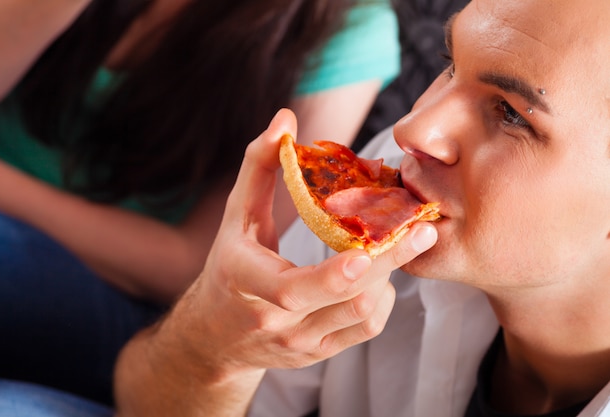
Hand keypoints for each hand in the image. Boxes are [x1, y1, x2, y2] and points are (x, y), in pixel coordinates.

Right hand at [161, 108, 438, 376]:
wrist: (216, 334)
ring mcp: (300, 343)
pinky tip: (380, 274)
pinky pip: (365, 329)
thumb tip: (285, 119)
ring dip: (388, 278)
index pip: (294, 290)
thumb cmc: (228, 265)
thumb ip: (260, 166)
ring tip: (398, 245)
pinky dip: (382, 299)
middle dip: (390, 264)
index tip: (368, 249)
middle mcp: (276, 321)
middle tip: (422, 229)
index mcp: (248, 283)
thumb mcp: (236, 216)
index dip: (334, 274)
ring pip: (361, 316)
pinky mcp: (319, 353)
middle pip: (345, 300)